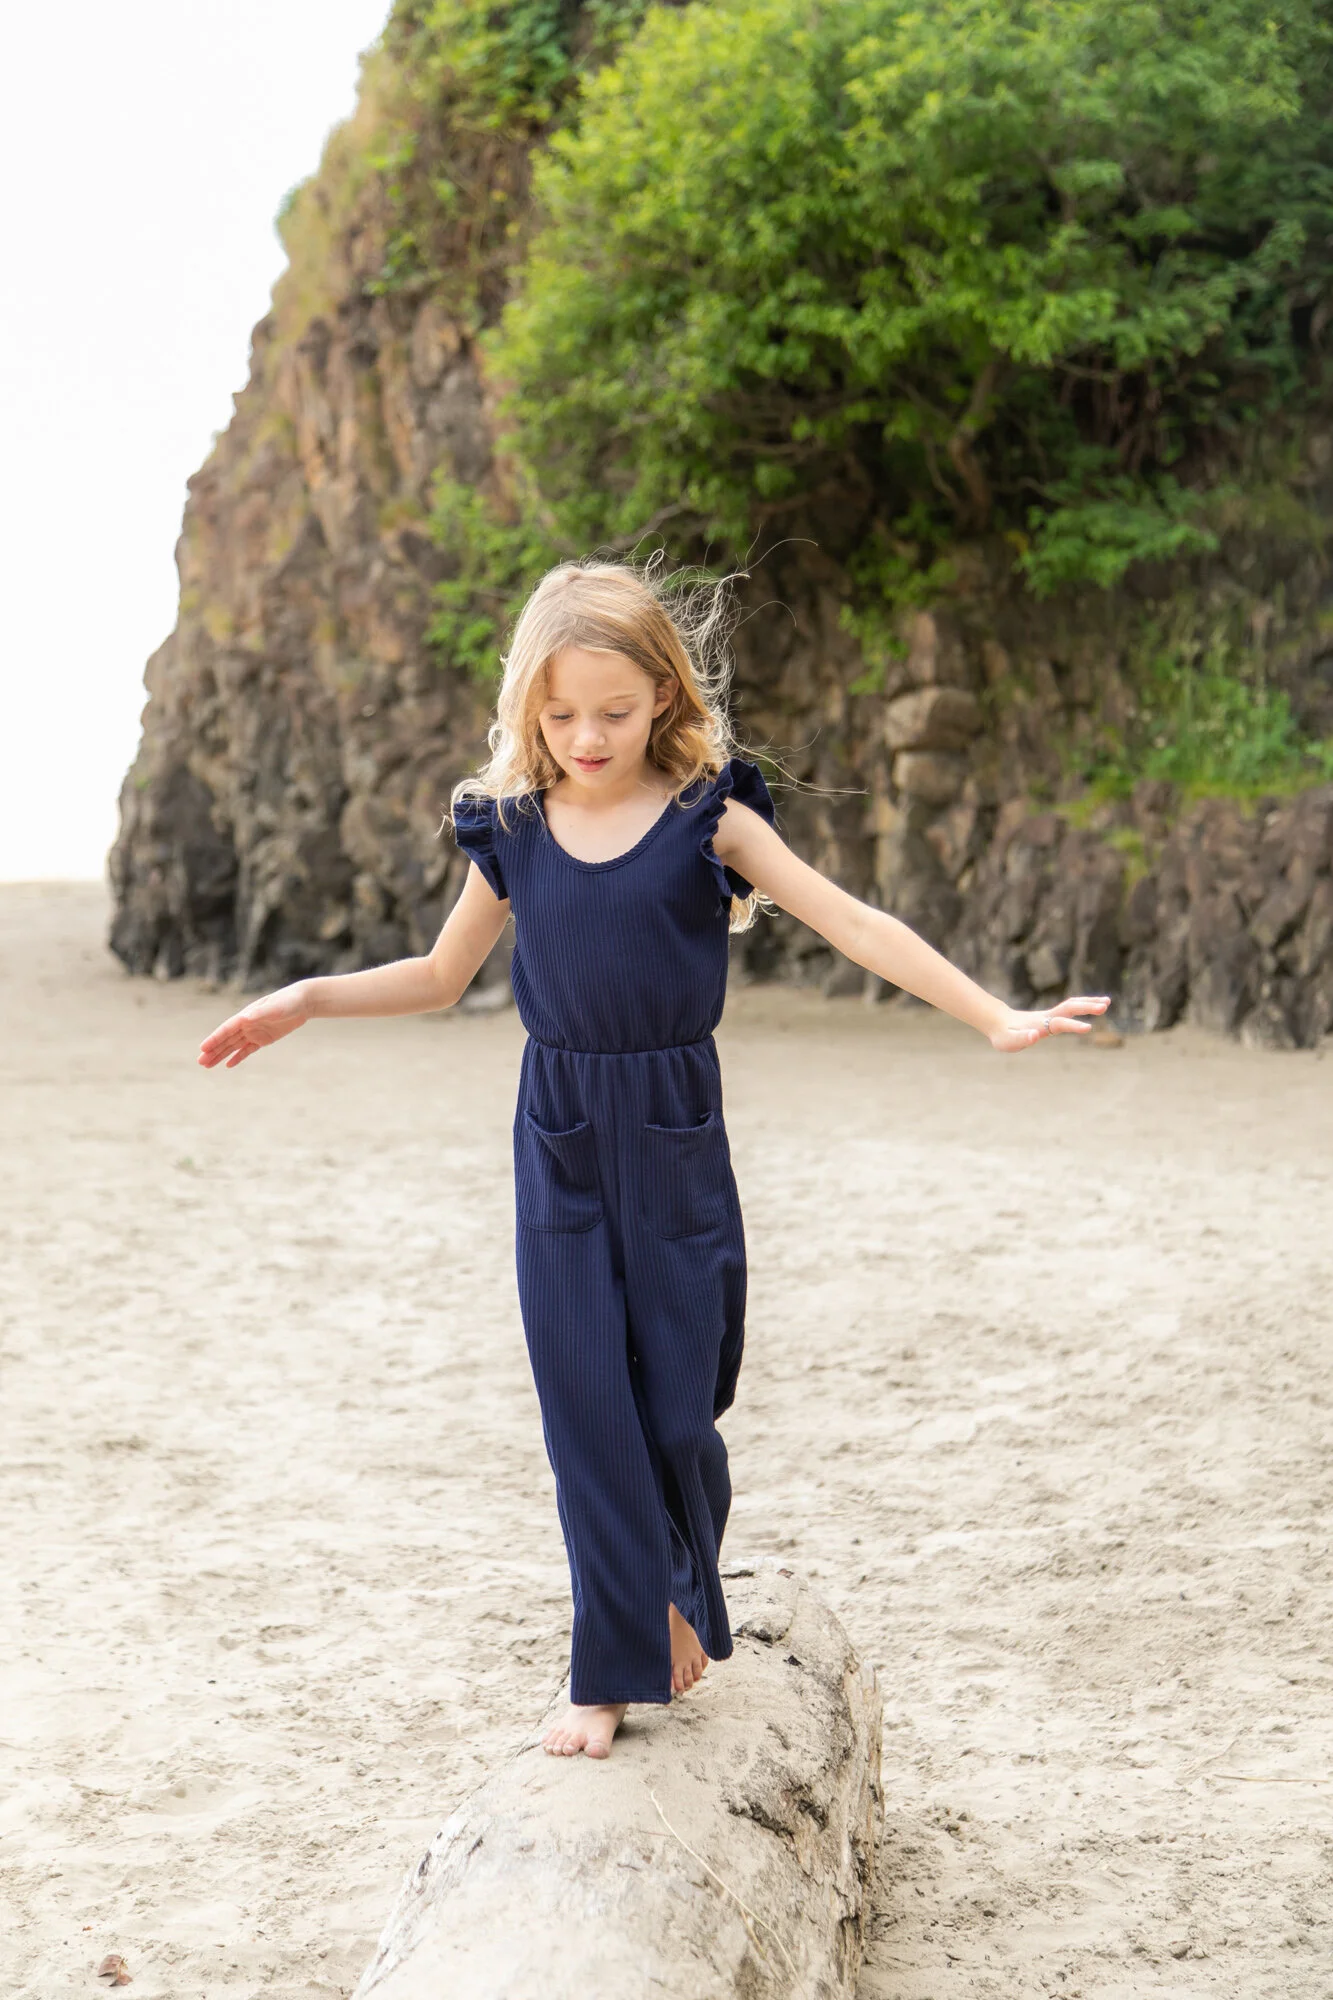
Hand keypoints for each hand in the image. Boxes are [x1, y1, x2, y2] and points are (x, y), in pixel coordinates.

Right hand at [198, 984, 310, 1069]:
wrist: (303, 1002)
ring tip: (207, 1065)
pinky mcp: (264, 1039)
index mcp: (247, 1015)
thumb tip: (243, 1017)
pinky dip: (238, 1057)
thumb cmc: (288, 1001)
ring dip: (221, 1055)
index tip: (203, 1048)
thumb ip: (260, 1013)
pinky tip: (228, 1065)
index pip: (226, 1029)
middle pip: (227, 1039)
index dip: (214, 1038)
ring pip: (234, 1046)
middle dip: (213, 1050)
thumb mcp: (275, 1007)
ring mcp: (255, 1032)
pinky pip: (247, 1050)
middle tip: (200, 1062)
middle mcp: (247, 1024)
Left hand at [988, 993, 1110, 1052]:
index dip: (1072, 1025)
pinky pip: (1070, 1008)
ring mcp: (1050, 1015)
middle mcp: (1047, 1017)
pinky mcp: (1052, 1017)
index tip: (1088, 1028)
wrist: (997, 1022)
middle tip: (1105, 1006)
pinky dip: (1083, 1004)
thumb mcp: (1008, 1041)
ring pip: (1072, 1005)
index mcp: (1039, 1025)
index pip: (1059, 1024)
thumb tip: (1033, 1036)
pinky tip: (1094, 1005)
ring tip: (1107, 1002)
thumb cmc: (1002, 1035)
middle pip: (1069, 1009)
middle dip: (1086, 1007)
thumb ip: (1020, 1039)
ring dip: (1088, 1002)